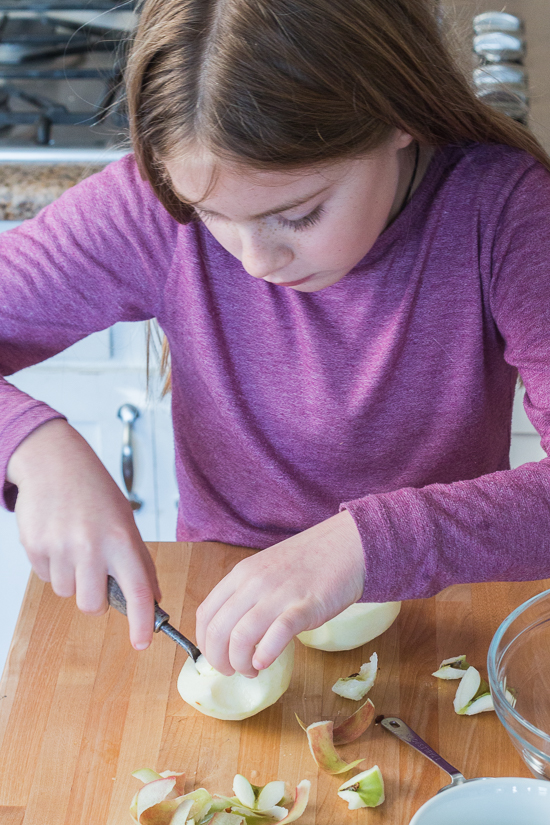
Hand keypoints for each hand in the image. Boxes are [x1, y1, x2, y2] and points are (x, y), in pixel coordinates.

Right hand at [7, 418, 160, 649]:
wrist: (54, 462)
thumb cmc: (95, 492)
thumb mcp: (126, 522)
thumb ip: (139, 561)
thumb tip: (151, 598)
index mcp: (121, 539)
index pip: (137, 591)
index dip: (142, 622)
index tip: (142, 642)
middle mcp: (90, 546)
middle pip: (93, 606)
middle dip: (96, 600)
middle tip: (97, 574)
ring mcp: (59, 548)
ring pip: (67, 593)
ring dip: (73, 578)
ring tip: (75, 545)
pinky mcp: (34, 548)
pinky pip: (46, 577)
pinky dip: (54, 566)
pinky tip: (58, 538)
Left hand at [195, 510, 364, 676]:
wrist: (348, 546)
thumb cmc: (309, 563)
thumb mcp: (266, 572)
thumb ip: (248, 596)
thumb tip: (232, 635)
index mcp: (241, 574)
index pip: (206, 614)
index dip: (205, 644)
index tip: (216, 658)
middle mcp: (254, 583)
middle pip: (218, 630)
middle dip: (220, 660)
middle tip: (233, 671)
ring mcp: (278, 594)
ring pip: (241, 637)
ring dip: (240, 664)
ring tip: (252, 670)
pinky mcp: (305, 606)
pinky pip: (276, 635)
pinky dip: (265, 655)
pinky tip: (266, 662)